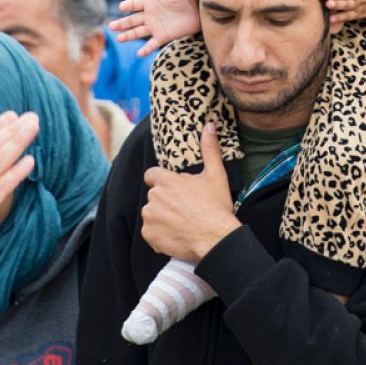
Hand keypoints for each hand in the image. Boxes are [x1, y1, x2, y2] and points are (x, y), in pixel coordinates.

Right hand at [111, 0, 200, 55]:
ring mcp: (155, 27)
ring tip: (118, 39)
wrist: (200, 11)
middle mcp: (150, 15)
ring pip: (138, 32)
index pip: (135, 3)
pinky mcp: (163, 36)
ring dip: (128, 35)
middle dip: (122, 23)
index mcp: (151, 2)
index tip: (122, 8)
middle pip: (132, 20)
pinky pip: (152, 44)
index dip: (128, 5)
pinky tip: (139, 54)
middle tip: (111, 27)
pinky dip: (146, 49)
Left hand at [140, 124, 240, 260]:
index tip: (174, 189)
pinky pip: (151, 233)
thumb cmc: (216, 207)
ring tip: (182, 224)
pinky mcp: (149, 235)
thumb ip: (209, 150)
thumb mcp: (216, 175)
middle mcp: (154, 197)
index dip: (162, 181)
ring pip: (152, 214)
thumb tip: (209, 126)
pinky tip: (177, 235)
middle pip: (155, 196)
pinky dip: (160, 235)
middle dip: (166, 201)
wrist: (216, 238)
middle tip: (186, 209)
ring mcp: (149, 217)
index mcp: (166, 181)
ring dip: (162, 218)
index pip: (151, 175)